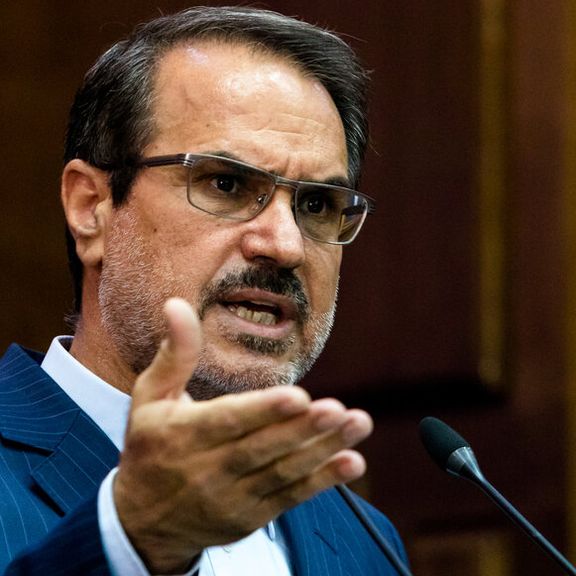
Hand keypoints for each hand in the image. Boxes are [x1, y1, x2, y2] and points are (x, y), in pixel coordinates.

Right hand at [114, 297, 372, 573]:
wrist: (145, 522)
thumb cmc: (150, 445)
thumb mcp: (150, 397)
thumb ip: (174, 353)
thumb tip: (176, 303)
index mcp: (182, 435)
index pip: (226, 422)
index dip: (262, 411)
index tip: (297, 396)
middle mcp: (207, 470)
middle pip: (261, 449)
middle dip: (302, 429)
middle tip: (337, 410)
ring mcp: (232, 497)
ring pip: (283, 472)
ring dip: (323, 450)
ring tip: (358, 424)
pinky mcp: (251, 516)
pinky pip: (290, 498)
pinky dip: (322, 481)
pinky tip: (352, 462)